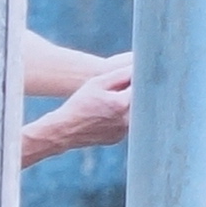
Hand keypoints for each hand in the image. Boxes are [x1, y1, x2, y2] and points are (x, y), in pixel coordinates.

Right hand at [18, 52, 134, 166]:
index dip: (136, 81)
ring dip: (126, 106)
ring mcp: (123, 131)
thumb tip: (136, 69)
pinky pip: (125, 124)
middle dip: (131, 93)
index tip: (131, 77)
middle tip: (120, 89)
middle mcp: (126, 120)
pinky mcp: (118, 138)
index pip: (140, 87)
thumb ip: (119, 75)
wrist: (65, 129)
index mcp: (122, 104)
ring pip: (132, 113)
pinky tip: (105, 114)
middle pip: (138, 101)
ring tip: (108, 103)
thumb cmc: (80, 103)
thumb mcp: (97, 83)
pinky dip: (120, 117)